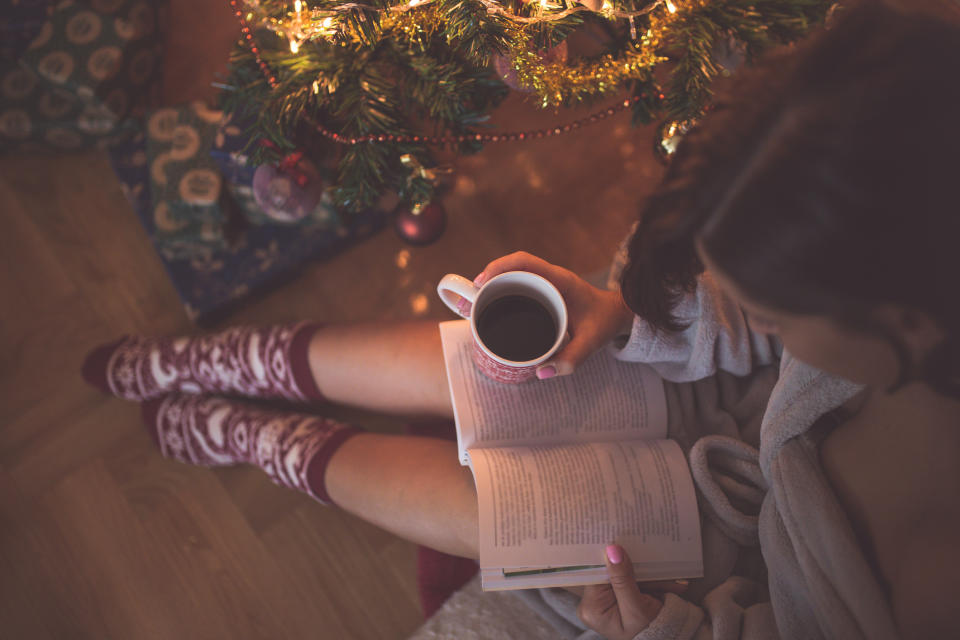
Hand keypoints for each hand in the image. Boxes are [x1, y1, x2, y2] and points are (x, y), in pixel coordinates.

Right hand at [475, 252, 633, 378]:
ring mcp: (546, 282)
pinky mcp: (544, 291)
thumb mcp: (590, 343)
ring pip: (514, 275)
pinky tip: (491, 306)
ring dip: (493, 285)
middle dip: (489, 277)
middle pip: (513, 266)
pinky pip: (519, 285)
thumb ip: (570, 360)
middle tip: (470, 298)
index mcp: (560, 280)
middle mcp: (550, 277)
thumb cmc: (603, 323)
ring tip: (475, 303)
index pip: (524, 262)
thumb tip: (541, 373)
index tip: (481, 282)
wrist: (615, 315)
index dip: (499, 267)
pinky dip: (502, 292)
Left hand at [577, 545, 662, 639]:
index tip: (618, 541)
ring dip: (638, 571)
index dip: (606, 557)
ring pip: (619, 572)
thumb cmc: (648, 632)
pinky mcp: (618, 595)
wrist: (666, 639)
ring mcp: (605, 599)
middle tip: (639, 552)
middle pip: (607, 571)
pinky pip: (628, 578)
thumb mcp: (636, 607)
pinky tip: (656, 580)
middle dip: (627, 564)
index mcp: (591, 608)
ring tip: (653, 571)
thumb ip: (623, 579)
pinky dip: (643, 577)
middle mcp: (594, 603)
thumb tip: (612, 550)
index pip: (595, 574)